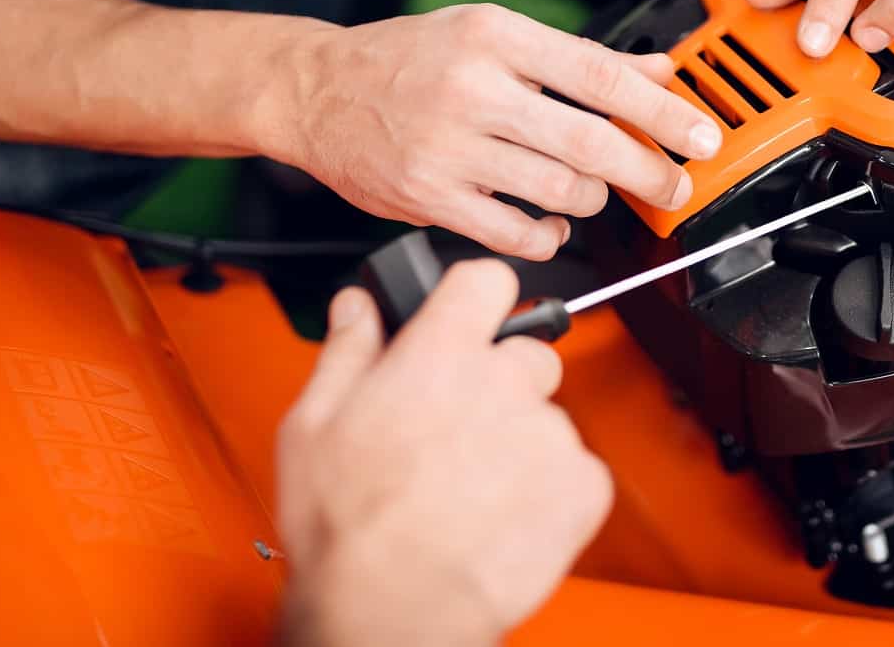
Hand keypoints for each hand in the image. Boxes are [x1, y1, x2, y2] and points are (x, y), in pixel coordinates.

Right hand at [272, 4, 720, 260]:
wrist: (316, 91)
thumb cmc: (408, 60)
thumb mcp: (492, 35)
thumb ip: (577, 59)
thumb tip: (658, 70)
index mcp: (496, 37)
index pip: (603, 76)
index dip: (665, 112)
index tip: (702, 135)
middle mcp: (474, 89)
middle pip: (592, 142)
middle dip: (650, 171)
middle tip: (674, 184)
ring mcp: (450, 148)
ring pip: (560, 192)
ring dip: (593, 200)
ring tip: (589, 191)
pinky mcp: (430, 199)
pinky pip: (516, 233)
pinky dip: (549, 235)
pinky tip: (549, 221)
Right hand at [274, 264, 613, 646]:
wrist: (389, 612)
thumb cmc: (347, 529)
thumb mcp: (311, 425)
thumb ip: (348, 351)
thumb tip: (360, 307)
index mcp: (438, 356)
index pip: (486, 280)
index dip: (478, 298)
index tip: (473, 317)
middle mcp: (502, 383)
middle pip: (527, 353)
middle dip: (501, 383)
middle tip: (461, 432)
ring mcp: (548, 434)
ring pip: (547, 419)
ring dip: (521, 444)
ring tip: (473, 490)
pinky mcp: (582, 486)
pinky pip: (577, 471)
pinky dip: (552, 492)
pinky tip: (505, 516)